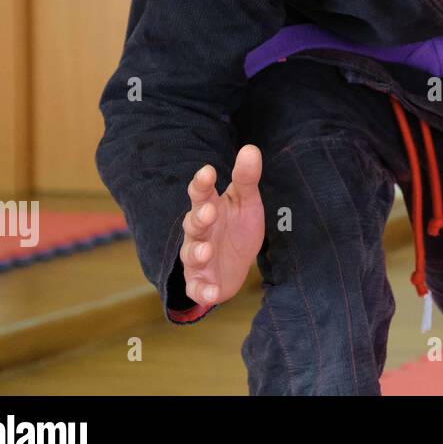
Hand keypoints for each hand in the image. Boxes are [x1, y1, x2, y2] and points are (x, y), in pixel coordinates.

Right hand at [178, 144, 265, 306]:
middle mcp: (198, 233)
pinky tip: (211, 295)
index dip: (202, 183)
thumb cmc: (237, 225)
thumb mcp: (247, 201)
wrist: (238, 263)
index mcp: (209, 208)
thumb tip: (251, 148)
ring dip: (197, 254)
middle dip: (199, 219)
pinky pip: (198, 288)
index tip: (208, 171)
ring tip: (206, 252)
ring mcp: (197, 258)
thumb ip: (246, 178)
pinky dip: (203, 292)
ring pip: (191, 255)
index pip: (200, 194)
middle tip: (208, 213)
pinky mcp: (202, 283)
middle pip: (193, 224)